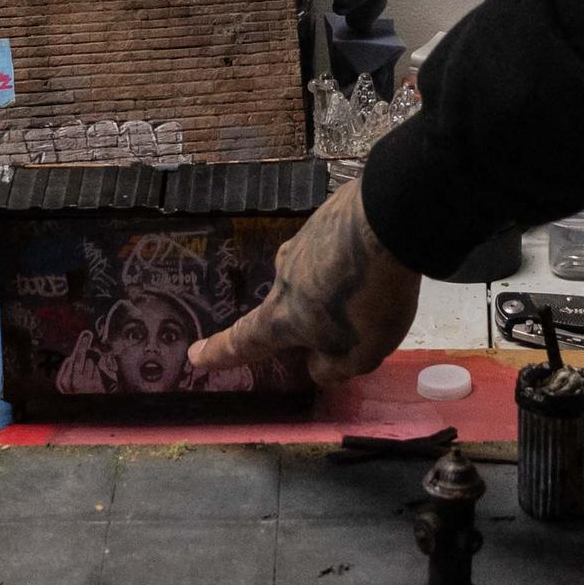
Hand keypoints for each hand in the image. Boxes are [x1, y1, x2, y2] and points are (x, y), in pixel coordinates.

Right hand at [191, 183, 418, 388]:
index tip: (195, 355)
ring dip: (332, 284)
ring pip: (312, 273)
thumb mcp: (359, 354)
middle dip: (305, 315)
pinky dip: (348, 257)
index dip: (220, 353)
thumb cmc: (368, 297)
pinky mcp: (329, 216)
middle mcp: (285, 276)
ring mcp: (305, 240)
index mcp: (284, 316)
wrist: (388, 218)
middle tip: (339, 321)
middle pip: (287, 303)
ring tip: (370, 289)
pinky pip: (334, 246)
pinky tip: (375, 258)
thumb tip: (317, 366)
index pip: (244, 341)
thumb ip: (333, 368)